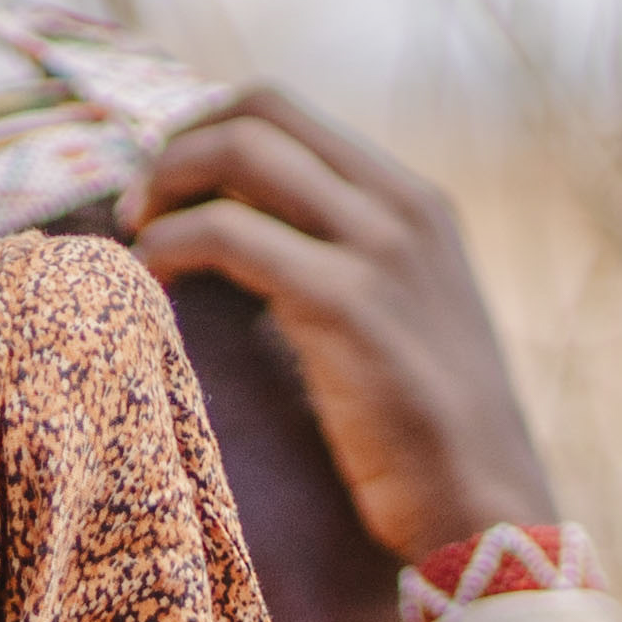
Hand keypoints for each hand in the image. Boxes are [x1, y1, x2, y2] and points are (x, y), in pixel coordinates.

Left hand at [130, 87, 562, 562]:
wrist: (486, 511)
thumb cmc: (428, 441)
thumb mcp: (402, 324)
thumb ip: (345, 269)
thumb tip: (249, 245)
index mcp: (415, 202)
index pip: (287, 112)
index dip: (207, 134)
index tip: (168, 192)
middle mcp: (404, 206)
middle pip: (259, 110)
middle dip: (178, 147)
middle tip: (138, 209)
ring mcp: (381, 248)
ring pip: (240, 152)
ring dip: (166, 186)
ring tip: (135, 240)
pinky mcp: (347, 303)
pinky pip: (227, 234)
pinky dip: (169, 246)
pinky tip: (150, 282)